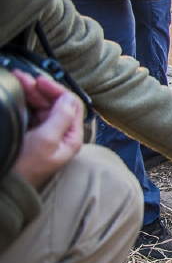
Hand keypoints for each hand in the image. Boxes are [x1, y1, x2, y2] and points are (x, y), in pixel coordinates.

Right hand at [12, 71, 84, 188]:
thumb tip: (69, 98)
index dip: (58, 90)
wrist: (6, 185)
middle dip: (42, 88)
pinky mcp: (34, 134)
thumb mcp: (45, 141)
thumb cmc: (25, 168)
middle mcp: (62, 134)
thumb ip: (60, 118)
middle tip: (23, 78)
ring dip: (33, 92)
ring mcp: (47, 134)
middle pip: (57, 103)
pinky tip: (19, 93)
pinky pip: (33, 112)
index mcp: (71, 137)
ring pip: (44, 105)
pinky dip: (27, 101)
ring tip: (18, 80)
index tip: (41, 81)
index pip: (73, 105)